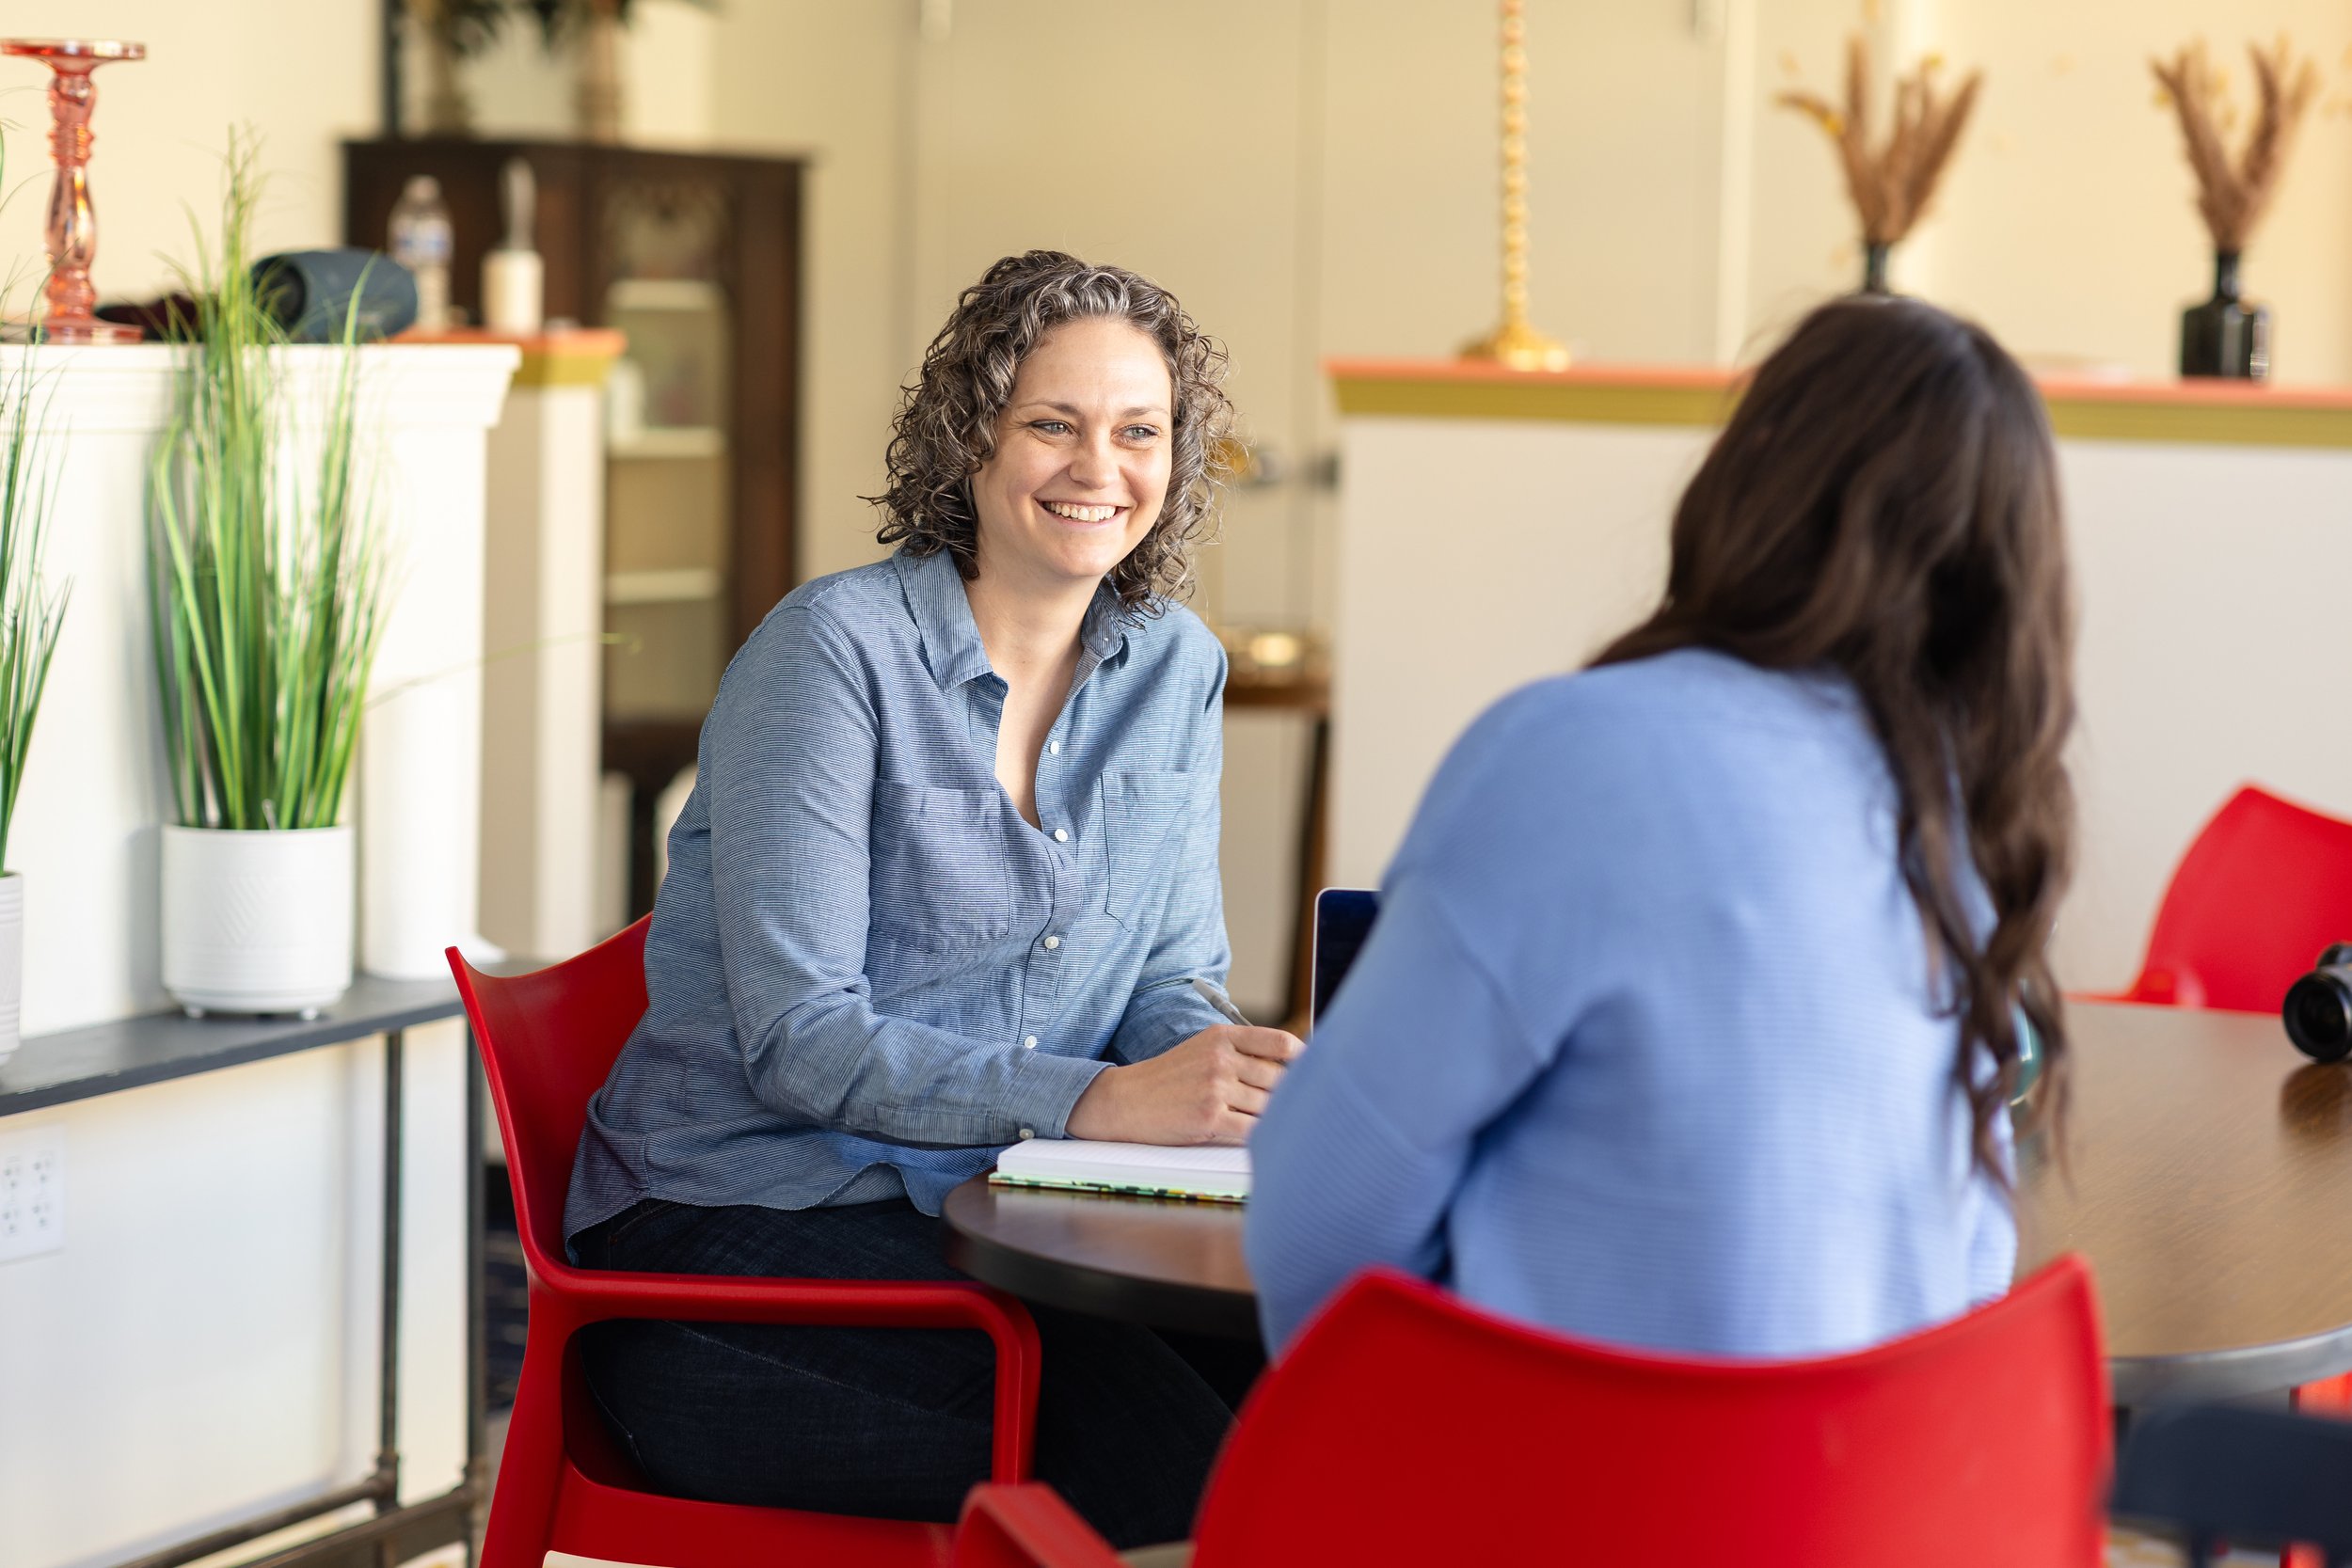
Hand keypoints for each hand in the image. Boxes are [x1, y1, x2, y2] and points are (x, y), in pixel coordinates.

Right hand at [1065, 1025, 1303, 1145]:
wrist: (1126, 1101)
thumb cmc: (1168, 1078)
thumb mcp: (1203, 1049)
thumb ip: (1242, 1053)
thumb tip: (1291, 1066)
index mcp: (1222, 1037)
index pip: (1281, 1043)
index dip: (1304, 1060)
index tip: (1314, 1074)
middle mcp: (1221, 1058)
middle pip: (1280, 1079)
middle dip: (1288, 1097)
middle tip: (1298, 1108)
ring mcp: (1216, 1088)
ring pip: (1268, 1107)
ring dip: (1272, 1119)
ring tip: (1271, 1126)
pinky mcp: (1210, 1117)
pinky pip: (1253, 1129)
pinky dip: (1261, 1136)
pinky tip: (1260, 1139)